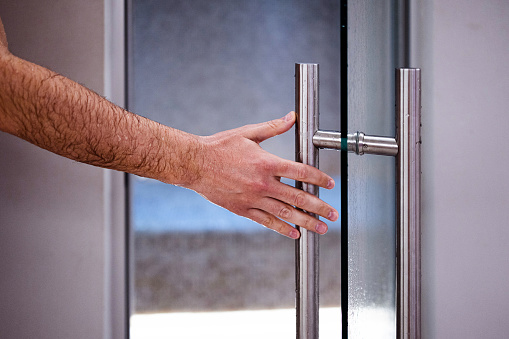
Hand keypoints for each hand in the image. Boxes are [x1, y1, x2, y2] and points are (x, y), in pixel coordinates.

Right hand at [188, 111, 337, 238]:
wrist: (194, 164)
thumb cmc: (220, 146)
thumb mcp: (248, 133)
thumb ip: (273, 127)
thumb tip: (292, 117)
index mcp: (267, 163)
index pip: (300, 172)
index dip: (318, 178)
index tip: (330, 184)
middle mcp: (263, 183)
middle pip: (298, 197)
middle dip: (319, 206)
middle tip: (333, 213)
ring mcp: (253, 199)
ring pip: (285, 213)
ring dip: (306, 221)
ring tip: (321, 228)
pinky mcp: (243, 209)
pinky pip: (267, 221)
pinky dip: (282, 228)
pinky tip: (295, 234)